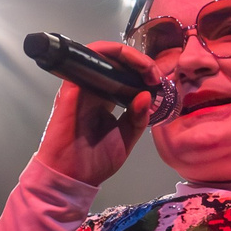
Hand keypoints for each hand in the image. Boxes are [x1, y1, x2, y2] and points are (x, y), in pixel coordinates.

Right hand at [33, 41, 158, 185]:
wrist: (71, 177)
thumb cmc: (94, 162)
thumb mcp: (126, 139)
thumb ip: (138, 117)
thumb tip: (147, 95)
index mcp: (104, 100)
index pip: (123, 75)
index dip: (142, 73)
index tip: (159, 84)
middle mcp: (93, 89)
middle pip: (115, 61)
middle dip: (140, 61)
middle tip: (155, 75)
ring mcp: (81, 86)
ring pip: (102, 55)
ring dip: (128, 55)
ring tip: (146, 69)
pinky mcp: (72, 87)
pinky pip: (87, 58)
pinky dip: (108, 53)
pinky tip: (128, 63)